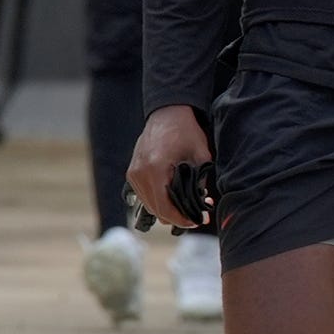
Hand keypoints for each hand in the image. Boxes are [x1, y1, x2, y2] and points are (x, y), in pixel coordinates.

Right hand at [127, 103, 214, 228]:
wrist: (168, 113)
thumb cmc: (186, 132)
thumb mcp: (201, 157)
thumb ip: (200, 183)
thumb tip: (201, 205)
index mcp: (155, 169)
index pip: (164, 208)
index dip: (181, 219)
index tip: (197, 221)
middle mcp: (139, 173)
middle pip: (156, 210)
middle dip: (176, 216)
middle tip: (197, 215)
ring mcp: (133, 173)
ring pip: (149, 204)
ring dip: (167, 209)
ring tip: (188, 206)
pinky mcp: (132, 172)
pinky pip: (145, 195)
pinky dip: (158, 199)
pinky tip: (175, 197)